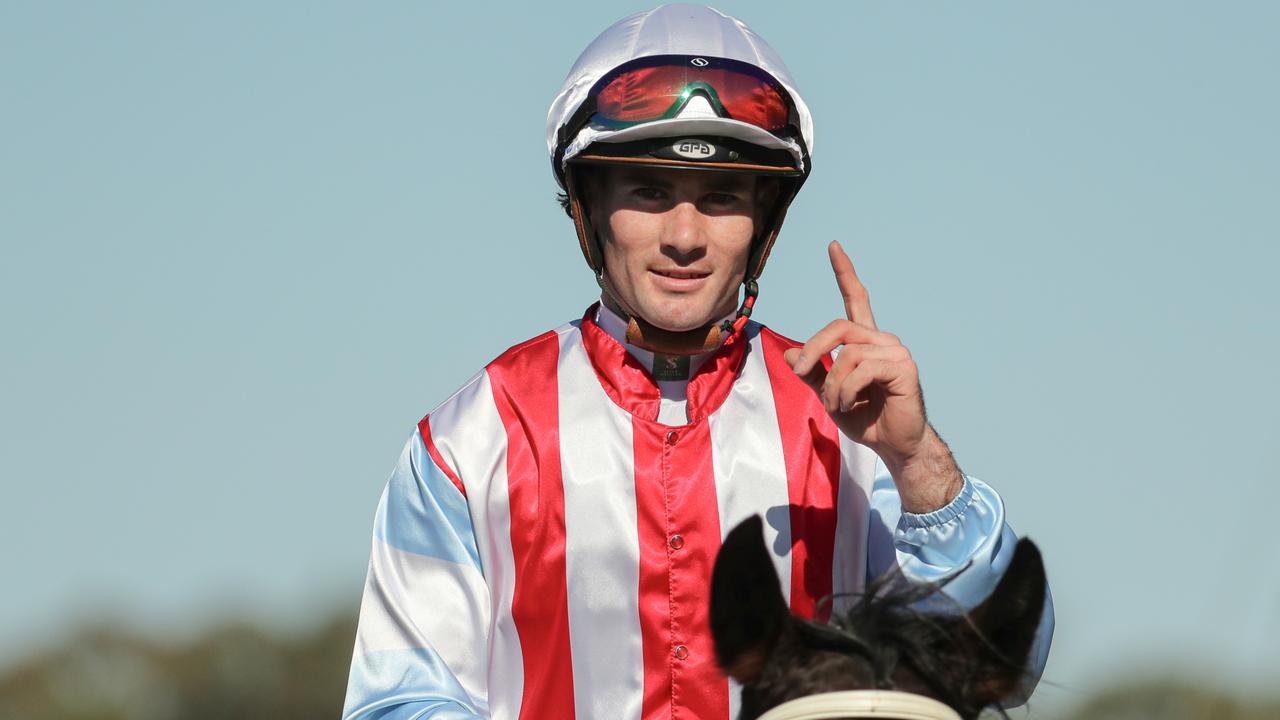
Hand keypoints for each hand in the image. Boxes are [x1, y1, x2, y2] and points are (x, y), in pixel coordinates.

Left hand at [784, 241, 963, 512]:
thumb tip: (789, 353)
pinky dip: (845, 390)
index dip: (845, 272)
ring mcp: (896, 351)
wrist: (896, 446)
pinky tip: (849, 406)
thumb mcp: (830, 396)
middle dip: (813, 348)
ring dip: (831, 383)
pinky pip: (860, 369)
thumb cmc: (867, 420)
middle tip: (802, 370)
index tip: (834, 246)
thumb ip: (812, 373)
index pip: (856, 299)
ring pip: (847, 353)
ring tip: (836, 404)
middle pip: (838, 326)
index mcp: (867, 343)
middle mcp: (883, 340)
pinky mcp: (903, 367)